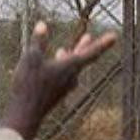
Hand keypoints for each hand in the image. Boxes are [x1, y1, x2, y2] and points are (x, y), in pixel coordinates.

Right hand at [2, 21, 116, 139]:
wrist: (25, 114)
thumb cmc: (29, 85)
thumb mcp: (31, 58)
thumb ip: (38, 41)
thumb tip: (42, 25)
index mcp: (70, 67)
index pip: (91, 52)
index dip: (103, 43)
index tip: (114, 36)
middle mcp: (71, 77)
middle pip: (81, 59)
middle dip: (83, 46)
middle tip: (88, 36)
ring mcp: (64, 87)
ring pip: (69, 68)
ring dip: (68, 57)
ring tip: (64, 49)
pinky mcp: (56, 94)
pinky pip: (61, 77)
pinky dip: (58, 67)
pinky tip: (51, 67)